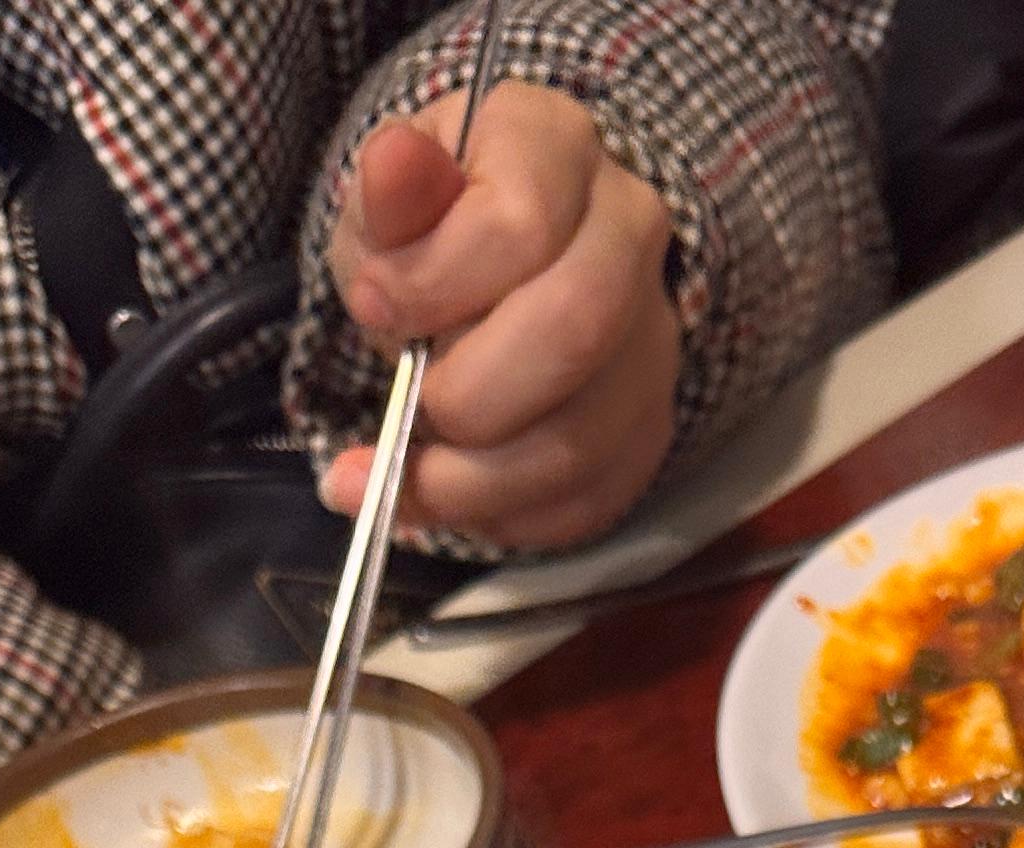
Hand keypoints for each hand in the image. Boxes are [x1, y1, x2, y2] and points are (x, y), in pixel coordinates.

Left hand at [324, 86, 677, 550]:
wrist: (486, 276)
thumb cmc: (430, 233)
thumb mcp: (390, 201)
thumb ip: (390, 198)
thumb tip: (395, 165)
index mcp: (560, 149)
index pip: (519, 226)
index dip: (433, 286)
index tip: (371, 305)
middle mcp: (630, 236)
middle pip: (574, 334)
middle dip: (468, 397)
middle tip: (409, 408)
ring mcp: (652, 340)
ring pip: (583, 440)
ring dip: (478, 484)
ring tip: (407, 482)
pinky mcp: (647, 428)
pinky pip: (590, 502)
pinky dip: (508, 521)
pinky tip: (453, 502)